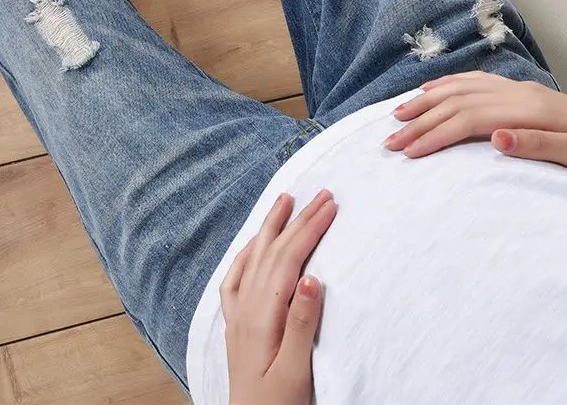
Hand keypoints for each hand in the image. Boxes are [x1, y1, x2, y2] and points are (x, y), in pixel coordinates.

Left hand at [221, 189, 336, 404]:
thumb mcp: (296, 372)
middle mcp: (246, 309)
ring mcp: (238, 315)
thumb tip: (312, 277)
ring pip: (255, 258)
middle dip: (298, 220)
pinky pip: (237, 278)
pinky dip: (247, 253)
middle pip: (274, 252)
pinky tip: (254, 243)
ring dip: (271, 227)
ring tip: (284, 200)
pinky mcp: (236, 324)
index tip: (330, 205)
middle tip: (321, 194)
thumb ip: (302, 325)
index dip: (309, 229)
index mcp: (262, 317)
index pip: (289, 260)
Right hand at [386, 71, 566, 168]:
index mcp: (527, 110)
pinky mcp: (519, 91)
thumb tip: (495, 138)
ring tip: (399, 115)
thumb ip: (539, 145)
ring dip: (425, 101)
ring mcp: (516, 89)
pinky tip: (430, 90)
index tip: (409, 154)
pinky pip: (473, 81)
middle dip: (420, 122)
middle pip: (456, 103)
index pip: (467, 120)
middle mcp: (516, 93)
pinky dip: (446, 84)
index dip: (435, 135)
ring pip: (459, 88)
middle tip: (390, 141)